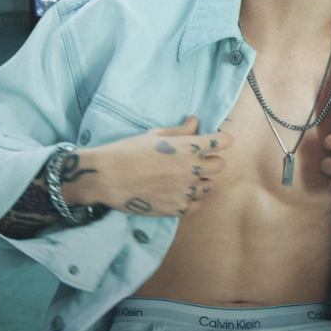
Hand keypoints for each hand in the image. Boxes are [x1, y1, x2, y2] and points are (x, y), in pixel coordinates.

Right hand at [67, 116, 232, 217]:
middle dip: (211, 161)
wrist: (108, 177)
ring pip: (208, 186)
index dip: (221, 140)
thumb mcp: (155, 135)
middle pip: (219, 166)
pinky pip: (197, 204)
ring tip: (183, 179)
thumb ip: (180, 131)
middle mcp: (192, 168)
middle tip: (195, 162)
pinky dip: (191, 199)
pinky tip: (178, 194)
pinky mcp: (178, 208)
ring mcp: (187, 190)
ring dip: (200, 181)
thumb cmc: (128, 151)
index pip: (223, 142)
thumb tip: (195, 122)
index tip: (216, 142)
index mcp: (189, 147)